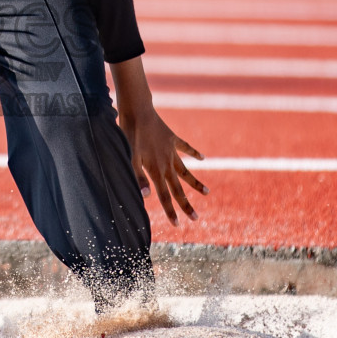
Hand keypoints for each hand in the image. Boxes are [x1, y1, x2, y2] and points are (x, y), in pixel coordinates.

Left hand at [119, 103, 207, 224]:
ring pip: (185, 171)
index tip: (178, 225)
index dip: (171, 211)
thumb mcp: (129, 157)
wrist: (138, 112)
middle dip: (186, 205)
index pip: (165, 196)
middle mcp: (167, 163)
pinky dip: (194, 153)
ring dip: (195, 183)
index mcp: (156, 170)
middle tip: (196, 218)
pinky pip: (185, 148)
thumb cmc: (129, 135)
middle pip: (178, 188)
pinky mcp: (172, 139)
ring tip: (207, 193)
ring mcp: (171, 151)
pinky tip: (202, 158)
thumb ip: (138, 177)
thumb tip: (146, 197)